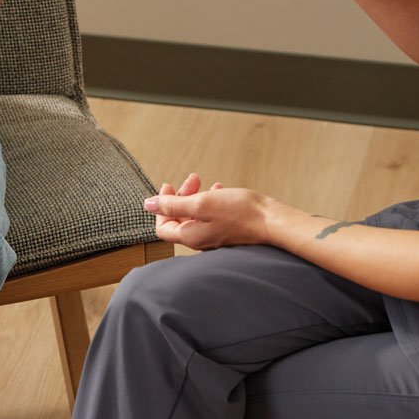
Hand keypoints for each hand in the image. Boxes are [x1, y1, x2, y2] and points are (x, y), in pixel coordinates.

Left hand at [143, 172, 276, 250]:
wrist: (271, 220)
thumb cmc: (240, 213)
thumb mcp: (201, 204)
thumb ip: (173, 205)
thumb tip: (147, 204)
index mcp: (190, 236)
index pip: (162, 226)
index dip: (161, 206)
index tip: (168, 187)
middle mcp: (200, 239)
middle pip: (179, 218)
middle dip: (181, 196)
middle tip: (192, 179)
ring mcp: (214, 235)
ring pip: (196, 214)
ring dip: (197, 195)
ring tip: (206, 182)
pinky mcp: (227, 229)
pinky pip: (211, 214)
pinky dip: (211, 199)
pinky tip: (219, 189)